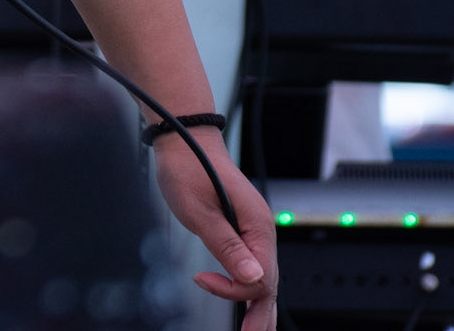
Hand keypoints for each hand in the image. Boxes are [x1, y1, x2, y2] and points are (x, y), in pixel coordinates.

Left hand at [153, 129, 276, 327]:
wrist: (184, 139)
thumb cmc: (189, 167)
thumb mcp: (201, 210)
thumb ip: (227, 246)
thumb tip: (253, 278)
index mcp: (258, 225)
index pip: (259, 276)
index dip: (233, 289)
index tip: (204, 281)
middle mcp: (262, 229)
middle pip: (269, 282)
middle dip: (260, 314)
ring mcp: (254, 230)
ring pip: (264, 276)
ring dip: (258, 305)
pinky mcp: (243, 229)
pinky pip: (254, 264)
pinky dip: (251, 288)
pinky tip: (248, 304)